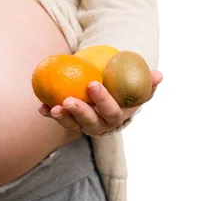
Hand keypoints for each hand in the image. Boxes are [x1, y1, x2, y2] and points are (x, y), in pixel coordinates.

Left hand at [38, 70, 162, 135]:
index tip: (93, 84)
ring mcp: (84, 125)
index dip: (103, 100)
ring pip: (73, 125)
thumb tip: (158, 75)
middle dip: (80, 112)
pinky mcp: (70, 122)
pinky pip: (60, 119)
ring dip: (62, 117)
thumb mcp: (135, 84)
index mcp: (119, 116)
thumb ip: (146, 81)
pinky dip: (49, 114)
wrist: (109, 93)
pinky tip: (41, 107)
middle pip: (91, 123)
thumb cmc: (123, 86)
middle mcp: (101, 125)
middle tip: (69, 99)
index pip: (112, 111)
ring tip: (54, 108)